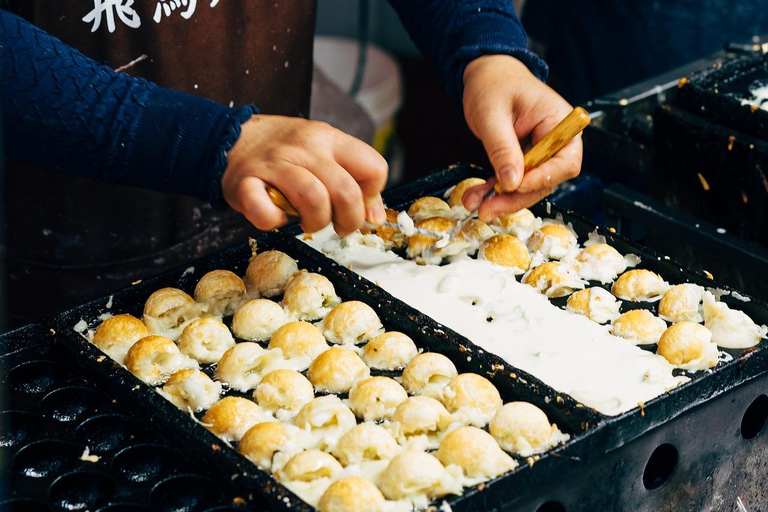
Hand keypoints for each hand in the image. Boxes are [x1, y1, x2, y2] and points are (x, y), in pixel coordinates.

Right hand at [222, 115, 387, 235]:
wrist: (230, 137)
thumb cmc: (285, 152)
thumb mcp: (325, 152)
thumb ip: (354, 180)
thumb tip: (375, 218)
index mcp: (329, 139)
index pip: (373, 168)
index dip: (371, 196)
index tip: (358, 206)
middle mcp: (305, 148)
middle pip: (346, 191)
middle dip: (349, 220)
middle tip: (338, 225)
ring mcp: (274, 164)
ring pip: (313, 198)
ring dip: (316, 221)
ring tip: (308, 221)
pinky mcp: (245, 184)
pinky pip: (265, 213)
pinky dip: (273, 222)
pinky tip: (275, 216)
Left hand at [460, 55, 582, 220]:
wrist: (484, 73)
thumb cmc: (493, 83)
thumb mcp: (493, 115)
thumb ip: (503, 148)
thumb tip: (511, 181)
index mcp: (559, 121)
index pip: (565, 160)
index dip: (543, 178)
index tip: (516, 185)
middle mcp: (555, 139)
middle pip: (546, 180)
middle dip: (516, 197)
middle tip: (488, 209)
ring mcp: (540, 150)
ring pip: (528, 186)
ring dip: (502, 199)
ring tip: (475, 204)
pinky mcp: (524, 157)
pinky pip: (514, 180)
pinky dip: (495, 190)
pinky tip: (477, 197)